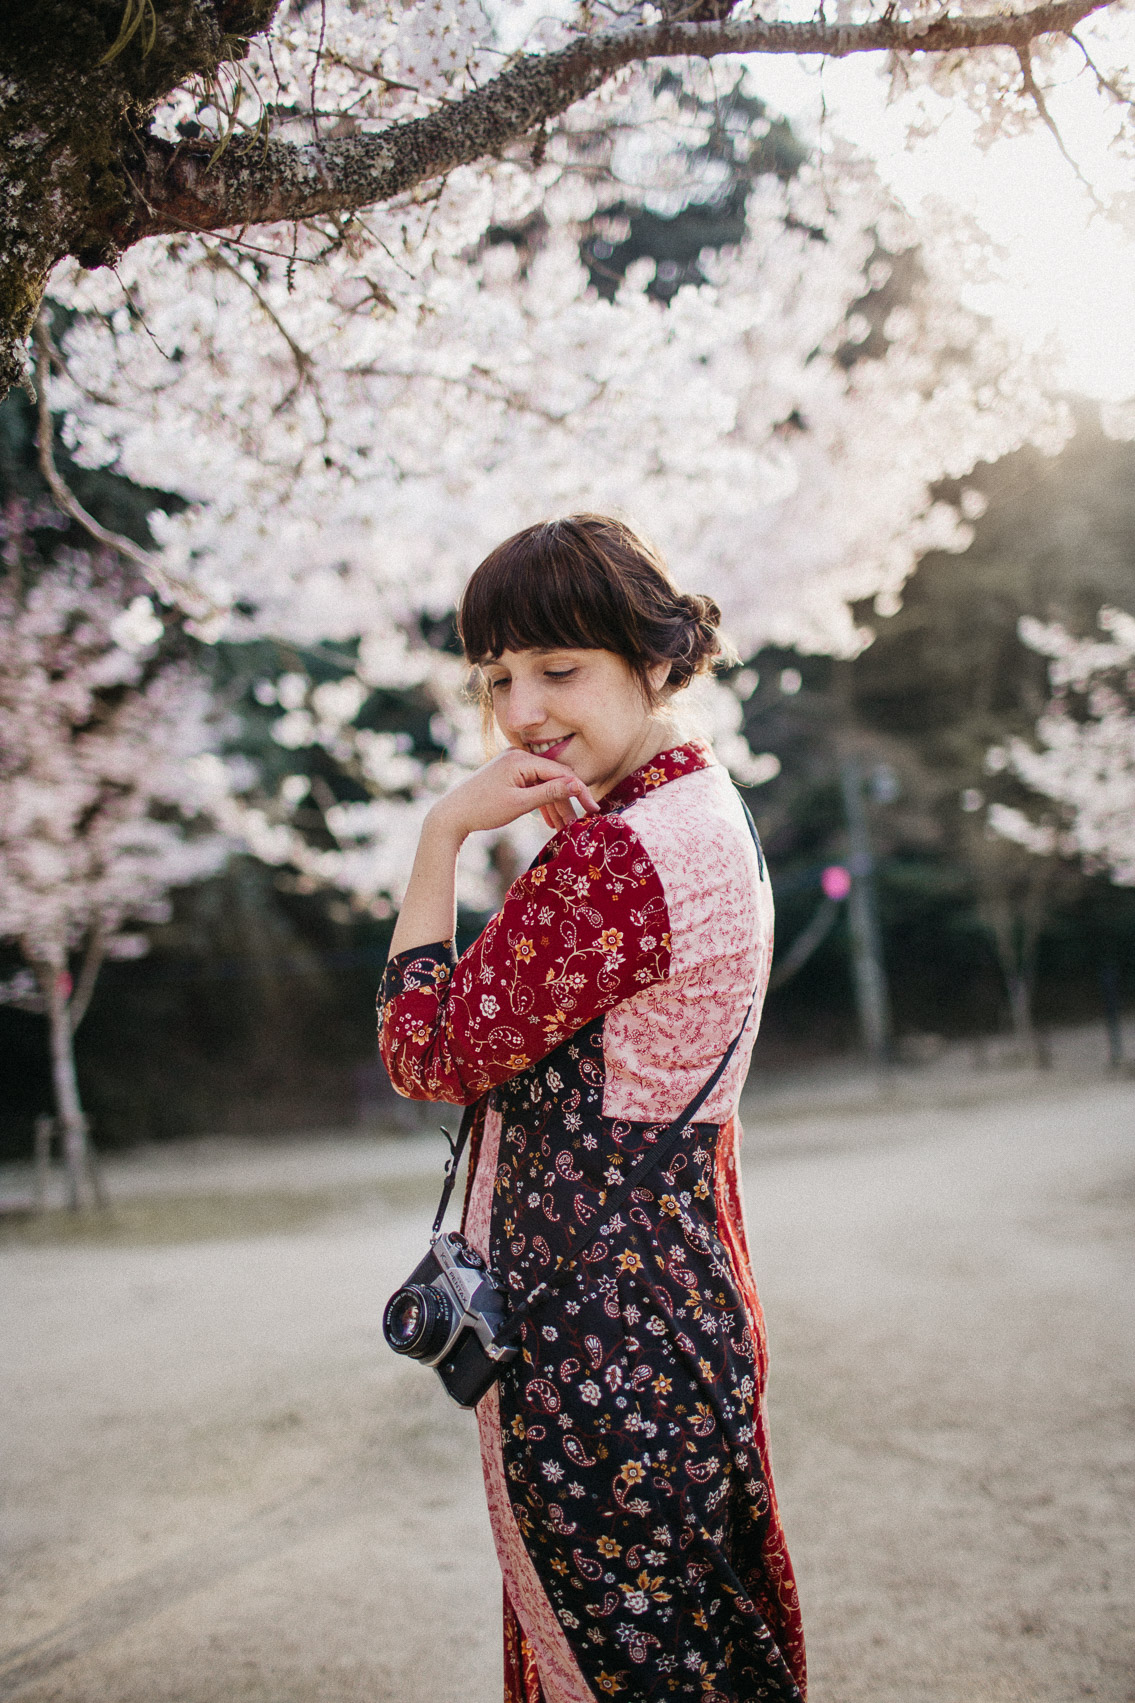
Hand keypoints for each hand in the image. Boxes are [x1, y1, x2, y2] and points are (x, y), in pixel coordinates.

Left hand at [428, 748, 599, 840]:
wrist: (451, 815)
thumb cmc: (483, 810)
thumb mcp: (520, 803)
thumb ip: (549, 792)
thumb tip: (577, 784)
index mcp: (521, 759)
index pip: (561, 773)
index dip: (579, 792)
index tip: (593, 810)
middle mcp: (518, 756)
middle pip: (553, 778)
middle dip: (566, 803)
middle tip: (577, 825)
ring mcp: (512, 764)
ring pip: (543, 785)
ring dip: (554, 806)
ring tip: (564, 828)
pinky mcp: (508, 774)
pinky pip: (531, 787)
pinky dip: (540, 803)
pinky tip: (549, 821)